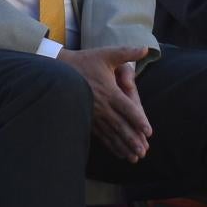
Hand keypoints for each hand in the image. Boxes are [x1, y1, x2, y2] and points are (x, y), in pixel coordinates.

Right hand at [67, 45, 152, 162]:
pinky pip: (101, 135)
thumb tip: (144, 48)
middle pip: (120, 126)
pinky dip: (111, 145)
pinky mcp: (87, 119)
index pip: (127, 109)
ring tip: (134, 158)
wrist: (58, 69)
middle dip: (132, 140)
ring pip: (111, 134)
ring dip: (123, 146)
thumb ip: (126, 52)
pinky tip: (119, 153)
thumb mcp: (105, 54)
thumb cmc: (84, 62)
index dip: (138, 120)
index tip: (148, 132)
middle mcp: (102, 106)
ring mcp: (93, 114)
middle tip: (143, 152)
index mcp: (109, 91)